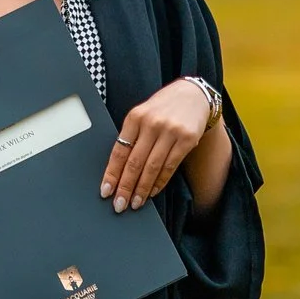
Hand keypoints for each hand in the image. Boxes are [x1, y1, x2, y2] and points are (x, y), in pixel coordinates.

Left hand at [100, 79, 213, 211]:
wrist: (192, 94)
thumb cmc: (163, 106)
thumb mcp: (142, 114)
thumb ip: (132, 136)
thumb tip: (118, 169)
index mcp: (135, 117)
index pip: (119, 151)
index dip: (111, 174)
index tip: (106, 191)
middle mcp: (152, 124)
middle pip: (134, 162)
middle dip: (125, 187)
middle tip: (119, 204)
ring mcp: (170, 132)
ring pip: (152, 167)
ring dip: (142, 189)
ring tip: (135, 203)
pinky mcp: (187, 139)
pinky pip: (170, 166)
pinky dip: (159, 182)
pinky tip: (152, 191)